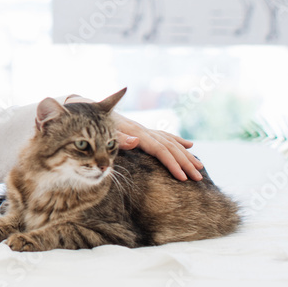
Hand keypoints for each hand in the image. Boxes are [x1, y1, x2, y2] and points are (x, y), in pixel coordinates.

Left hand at [64, 95, 203, 180]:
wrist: (86, 107)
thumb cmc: (92, 123)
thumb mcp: (100, 131)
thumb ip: (117, 137)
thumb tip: (136, 140)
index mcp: (136, 132)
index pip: (160, 149)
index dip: (172, 163)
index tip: (183, 178)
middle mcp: (143, 130)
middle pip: (170, 147)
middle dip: (185, 163)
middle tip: (199, 179)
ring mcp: (143, 130)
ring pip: (170, 142)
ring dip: (186, 155)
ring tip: (201, 167)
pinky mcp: (141, 130)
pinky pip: (164, 136)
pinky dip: (178, 141)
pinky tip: (189, 145)